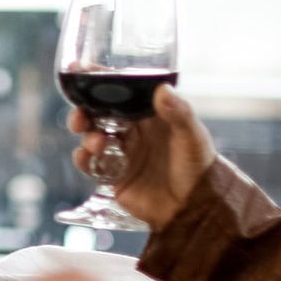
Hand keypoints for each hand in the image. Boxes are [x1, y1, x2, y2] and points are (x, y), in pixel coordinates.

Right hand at [66, 85, 216, 229]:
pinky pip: (91, 163)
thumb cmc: (200, 169)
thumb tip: (162, 89)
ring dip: (87, 136)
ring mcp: (122, 153)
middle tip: (80, 117)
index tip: (80, 70)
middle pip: (99, 114)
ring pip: (92, 136)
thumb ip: (179, 113)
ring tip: (96, 144)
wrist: (195, 210)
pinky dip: (84, 159)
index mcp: (150, 115)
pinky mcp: (114, 175)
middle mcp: (133, 131)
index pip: (121, 92)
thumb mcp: (192, 137)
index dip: (100, 81)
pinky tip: (87, 158)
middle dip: (83, 112)